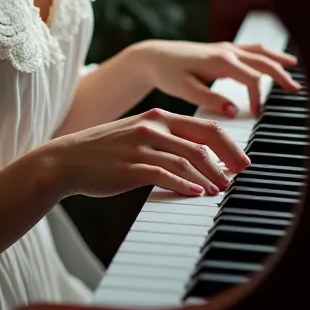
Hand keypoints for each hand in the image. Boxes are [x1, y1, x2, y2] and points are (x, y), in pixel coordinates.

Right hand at [46, 107, 250, 199]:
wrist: (67, 159)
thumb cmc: (105, 150)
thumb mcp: (138, 133)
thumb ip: (167, 139)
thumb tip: (201, 155)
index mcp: (158, 116)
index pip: (204, 126)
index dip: (228, 144)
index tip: (242, 161)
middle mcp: (152, 127)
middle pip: (201, 141)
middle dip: (226, 160)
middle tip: (240, 176)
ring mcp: (141, 146)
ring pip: (186, 159)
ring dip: (208, 176)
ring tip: (219, 190)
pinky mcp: (130, 166)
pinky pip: (164, 175)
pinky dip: (183, 185)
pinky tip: (195, 193)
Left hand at [138, 39, 299, 116]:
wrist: (154, 56)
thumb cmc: (168, 74)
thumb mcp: (186, 90)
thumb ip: (211, 100)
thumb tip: (235, 110)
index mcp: (221, 61)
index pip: (251, 78)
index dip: (258, 96)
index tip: (257, 113)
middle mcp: (227, 51)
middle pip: (262, 61)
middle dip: (280, 74)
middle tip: (296, 89)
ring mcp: (225, 48)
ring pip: (258, 51)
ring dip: (276, 59)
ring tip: (293, 66)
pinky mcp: (221, 49)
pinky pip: (249, 49)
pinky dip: (264, 54)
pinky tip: (270, 59)